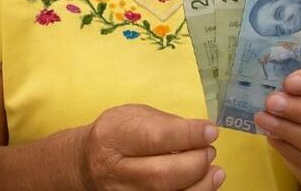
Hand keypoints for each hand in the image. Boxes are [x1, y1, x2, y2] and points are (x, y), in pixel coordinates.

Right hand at [79, 104, 223, 190]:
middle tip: (209, 151)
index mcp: (111, 136)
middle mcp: (114, 171)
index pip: (156, 137)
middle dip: (196, 163)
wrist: (87, 164)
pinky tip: (202, 185)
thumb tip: (201, 134)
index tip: (210, 131)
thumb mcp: (132, 116)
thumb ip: (165, 123)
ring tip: (213, 171)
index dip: (189, 135)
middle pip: (162, 175)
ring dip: (200, 185)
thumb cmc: (115, 135)